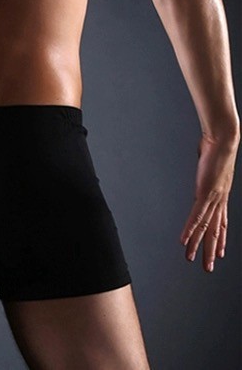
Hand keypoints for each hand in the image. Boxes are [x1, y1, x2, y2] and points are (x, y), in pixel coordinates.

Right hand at [181, 133, 238, 271]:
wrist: (223, 140)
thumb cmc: (216, 146)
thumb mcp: (210, 162)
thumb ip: (207, 168)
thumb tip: (203, 164)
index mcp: (221, 195)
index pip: (222, 222)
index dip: (221, 239)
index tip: (220, 252)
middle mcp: (219, 201)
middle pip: (215, 231)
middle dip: (211, 251)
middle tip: (208, 267)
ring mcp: (212, 199)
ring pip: (205, 228)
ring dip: (198, 245)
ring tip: (192, 259)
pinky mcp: (204, 194)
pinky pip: (196, 217)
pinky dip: (190, 230)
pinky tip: (185, 240)